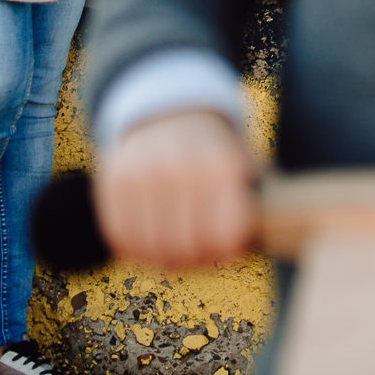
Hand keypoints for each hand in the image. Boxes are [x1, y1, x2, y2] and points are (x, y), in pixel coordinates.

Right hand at [93, 110, 256, 269]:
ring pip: (151, 248)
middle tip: (199, 255)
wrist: (169, 115)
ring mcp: (143, 174)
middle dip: (196, 260)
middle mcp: (181, 168)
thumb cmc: (214, 155)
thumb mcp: (246, 164)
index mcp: (222, 166)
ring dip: (163, 260)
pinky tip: (149, 245)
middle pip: (187, 248)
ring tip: (175, 253)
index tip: (228, 249)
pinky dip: (134, 250)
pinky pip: (120, 236)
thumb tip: (261, 239)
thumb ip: (258, 203)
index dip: (228, 252)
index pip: (226, 235)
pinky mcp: (113, 179)